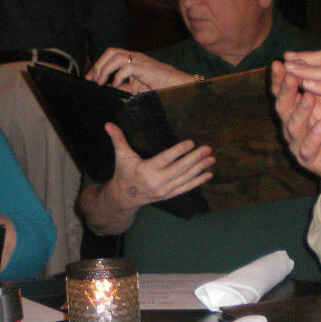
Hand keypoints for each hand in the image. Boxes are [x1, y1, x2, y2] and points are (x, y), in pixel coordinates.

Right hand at [79, 122, 214, 234]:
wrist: (125, 197)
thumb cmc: (124, 173)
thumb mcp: (121, 156)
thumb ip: (118, 139)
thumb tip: (108, 124)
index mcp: (145, 170)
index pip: (165, 159)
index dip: (178, 151)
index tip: (191, 143)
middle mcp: (156, 182)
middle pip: (179, 169)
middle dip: (195, 159)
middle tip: (207, 148)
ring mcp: (164, 190)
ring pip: (185, 178)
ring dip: (200, 168)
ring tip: (211, 158)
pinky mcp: (169, 195)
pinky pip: (186, 188)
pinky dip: (198, 181)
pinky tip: (208, 174)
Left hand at [85, 48, 192, 93]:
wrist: (176, 85)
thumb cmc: (158, 85)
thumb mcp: (135, 88)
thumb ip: (121, 87)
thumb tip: (106, 89)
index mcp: (131, 59)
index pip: (110, 55)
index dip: (97, 65)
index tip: (89, 79)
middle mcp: (134, 56)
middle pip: (110, 52)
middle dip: (98, 65)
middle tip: (92, 79)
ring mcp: (139, 60)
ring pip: (116, 57)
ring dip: (105, 69)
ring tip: (101, 82)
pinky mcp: (144, 67)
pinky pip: (127, 67)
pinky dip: (118, 76)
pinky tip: (115, 85)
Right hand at [271, 59, 320, 203]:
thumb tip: (311, 63)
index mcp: (296, 112)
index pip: (283, 93)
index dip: (280, 79)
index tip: (280, 62)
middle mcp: (292, 127)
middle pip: (283, 108)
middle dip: (285, 91)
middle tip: (290, 75)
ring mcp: (299, 144)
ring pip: (293, 127)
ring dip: (300, 111)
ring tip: (308, 97)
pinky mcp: (310, 160)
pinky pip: (308, 149)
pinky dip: (314, 137)